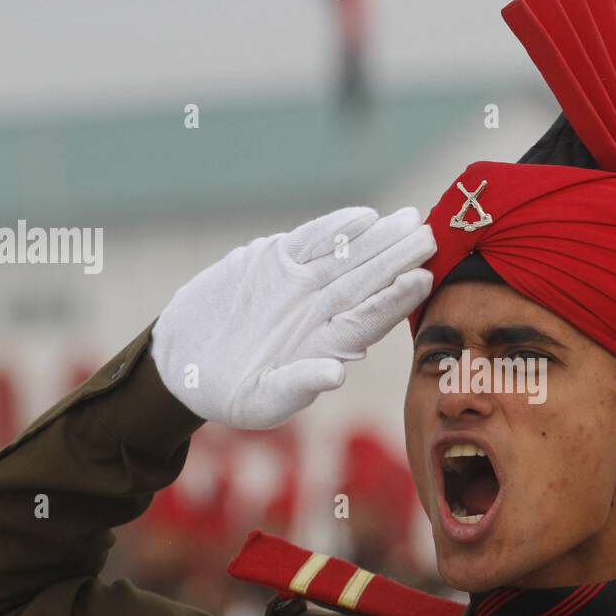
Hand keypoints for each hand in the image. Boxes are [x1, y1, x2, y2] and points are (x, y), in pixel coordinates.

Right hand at [150, 206, 434, 428]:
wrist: (184, 361)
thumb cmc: (229, 393)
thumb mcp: (260, 400)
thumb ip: (297, 386)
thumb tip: (336, 375)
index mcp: (326, 346)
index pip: (369, 319)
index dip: (396, 299)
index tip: (423, 279)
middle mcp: (320, 312)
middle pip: (367, 281)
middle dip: (400, 258)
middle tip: (431, 235)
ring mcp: (299, 284)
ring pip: (346, 255)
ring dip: (379, 238)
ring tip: (410, 219)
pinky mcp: (273, 262)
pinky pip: (310, 241)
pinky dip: (334, 227)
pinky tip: (364, 216)